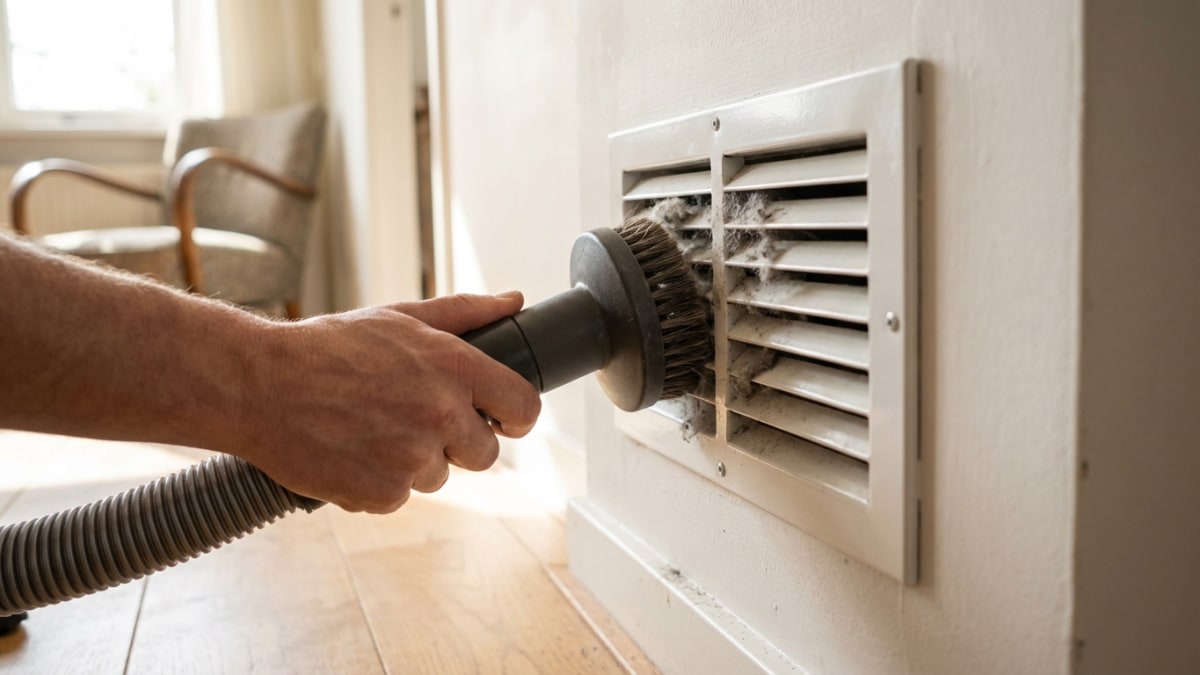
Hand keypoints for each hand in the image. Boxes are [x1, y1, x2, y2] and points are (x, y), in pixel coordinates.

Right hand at [238, 292, 540, 512]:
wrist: (259, 386)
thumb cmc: (329, 348)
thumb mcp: (400, 317)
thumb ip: (466, 312)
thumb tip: (515, 301)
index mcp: (453, 367)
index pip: (524, 407)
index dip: (516, 415)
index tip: (501, 417)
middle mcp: (440, 415)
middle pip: (487, 453)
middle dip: (461, 441)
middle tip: (419, 420)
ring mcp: (412, 460)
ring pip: (439, 475)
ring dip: (416, 461)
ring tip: (372, 428)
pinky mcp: (382, 495)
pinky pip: (400, 496)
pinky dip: (380, 481)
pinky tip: (353, 451)